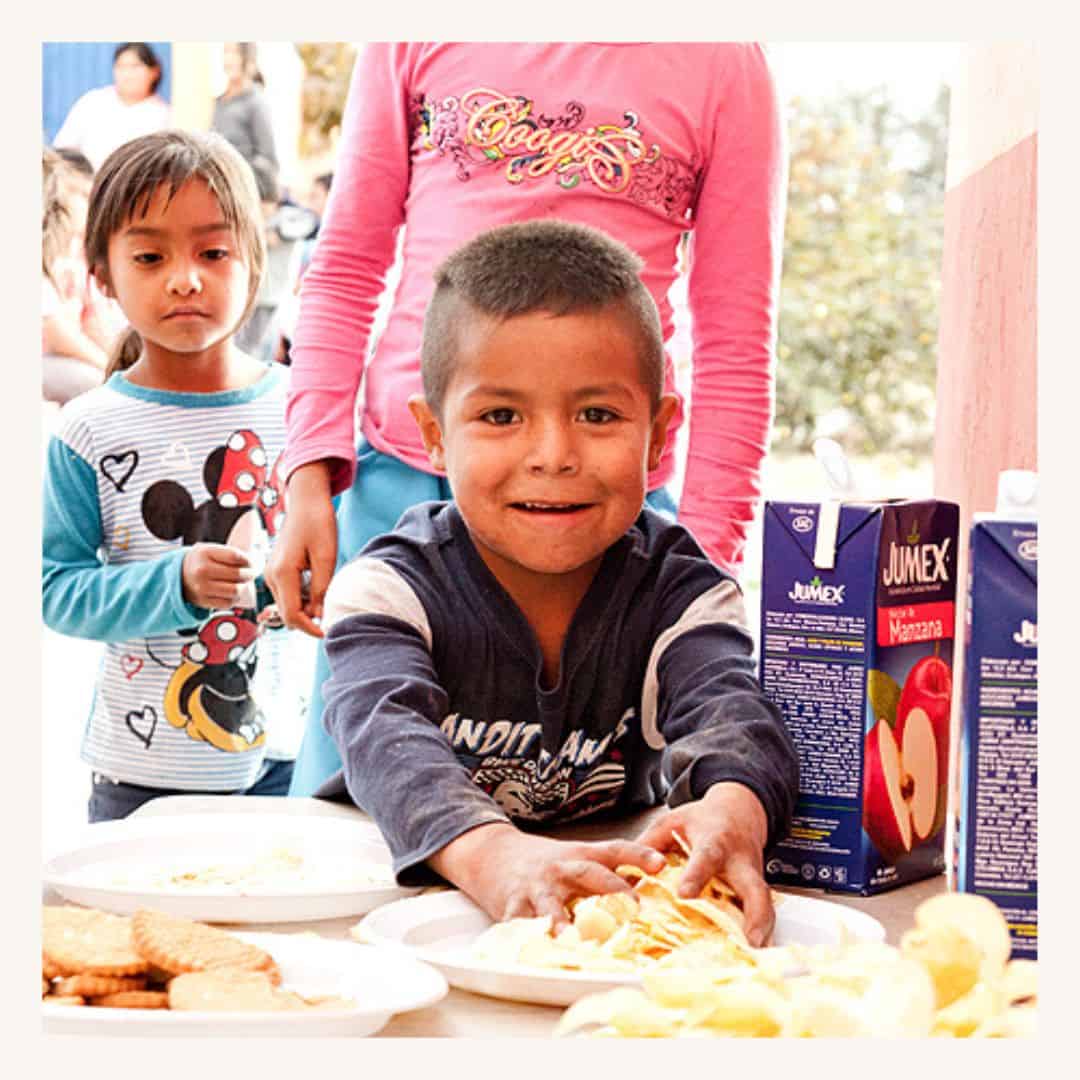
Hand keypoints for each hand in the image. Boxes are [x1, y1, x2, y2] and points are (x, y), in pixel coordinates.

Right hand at [181, 543, 255, 608]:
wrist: (179, 575)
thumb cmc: (201, 561)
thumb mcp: (211, 549)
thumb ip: (230, 553)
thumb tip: (255, 561)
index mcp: (205, 553)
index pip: (235, 557)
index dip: (248, 560)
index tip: (252, 562)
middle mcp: (202, 571)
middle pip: (237, 574)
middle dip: (251, 574)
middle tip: (252, 573)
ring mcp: (202, 588)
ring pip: (235, 590)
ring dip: (244, 587)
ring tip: (244, 582)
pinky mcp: (204, 601)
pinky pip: (228, 603)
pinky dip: (235, 598)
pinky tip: (234, 592)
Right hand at [264, 461, 336, 636]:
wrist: (306, 500)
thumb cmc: (318, 522)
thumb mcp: (326, 557)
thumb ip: (322, 588)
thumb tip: (320, 615)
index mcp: (282, 573)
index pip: (292, 615)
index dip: (310, 628)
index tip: (329, 631)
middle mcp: (271, 575)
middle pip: (287, 613)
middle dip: (308, 621)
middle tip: (332, 619)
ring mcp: (271, 572)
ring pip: (286, 605)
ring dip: (306, 610)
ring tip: (328, 603)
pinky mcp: (276, 569)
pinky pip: (287, 593)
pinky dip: (302, 599)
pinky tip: (319, 592)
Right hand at [429, 822, 666, 931]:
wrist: (494, 855)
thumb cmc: (545, 864)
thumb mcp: (575, 859)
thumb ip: (606, 873)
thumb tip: (650, 893)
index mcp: (580, 855)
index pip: (615, 850)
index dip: (639, 855)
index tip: (661, 864)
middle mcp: (561, 868)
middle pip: (590, 874)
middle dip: (613, 889)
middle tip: (633, 907)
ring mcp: (537, 887)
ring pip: (551, 903)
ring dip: (560, 921)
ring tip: (568, 937)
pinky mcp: (512, 904)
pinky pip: (517, 923)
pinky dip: (522, 937)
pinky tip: (526, 951)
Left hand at [636, 782, 773, 946]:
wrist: (739, 811)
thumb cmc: (702, 819)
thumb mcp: (670, 822)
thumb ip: (647, 846)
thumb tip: (622, 877)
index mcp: (714, 841)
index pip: (706, 857)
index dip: (696, 876)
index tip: (684, 894)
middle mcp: (739, 861)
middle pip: (754, 887)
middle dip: (754, 914)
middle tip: (749, 941)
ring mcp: (752, 878)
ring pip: (765, 905)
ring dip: (762, 932)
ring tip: (754, 958)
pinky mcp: (757, 890)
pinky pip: (763, 913)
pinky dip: (761, 934)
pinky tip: (754, 955)